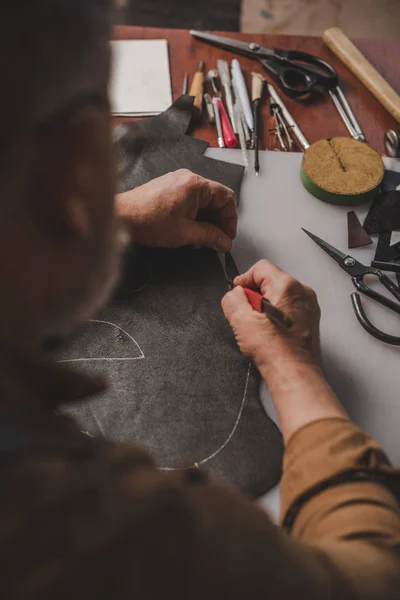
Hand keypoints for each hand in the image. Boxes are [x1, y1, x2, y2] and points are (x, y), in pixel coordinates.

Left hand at [116, 170, 236, 252]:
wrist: (120, 216)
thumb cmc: (146, 220)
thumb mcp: (184, 233)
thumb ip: (209, 237)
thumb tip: (224, 242)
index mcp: (195, 185)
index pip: (227, 197)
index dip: (230, 219)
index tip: (227, 236)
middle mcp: (188, 179)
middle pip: (215, 200)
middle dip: (217, 223)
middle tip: (216, 241)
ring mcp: (177, 182)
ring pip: (202, 202)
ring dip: (205, 222)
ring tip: (200, 240)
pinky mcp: (169, 189)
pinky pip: (190, 201)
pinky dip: (194, 216)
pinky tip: (189, 232)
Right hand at [222, 260, 320, 370]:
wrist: (295, 374)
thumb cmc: (276, 352)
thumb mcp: (241, 321)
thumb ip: (232, 299)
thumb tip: (235, 294)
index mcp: (287, 286)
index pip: (260, 267)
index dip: (244, 279)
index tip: (238, 293)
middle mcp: (302, 292)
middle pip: (271, 280)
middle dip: (256, 294)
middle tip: (248, 315)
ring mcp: (309, 306)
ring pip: (280, 294)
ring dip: (266, 306)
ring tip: (260, 327)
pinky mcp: (310, 319)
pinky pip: (289, 308)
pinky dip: (277, 315)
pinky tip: (271, 333)